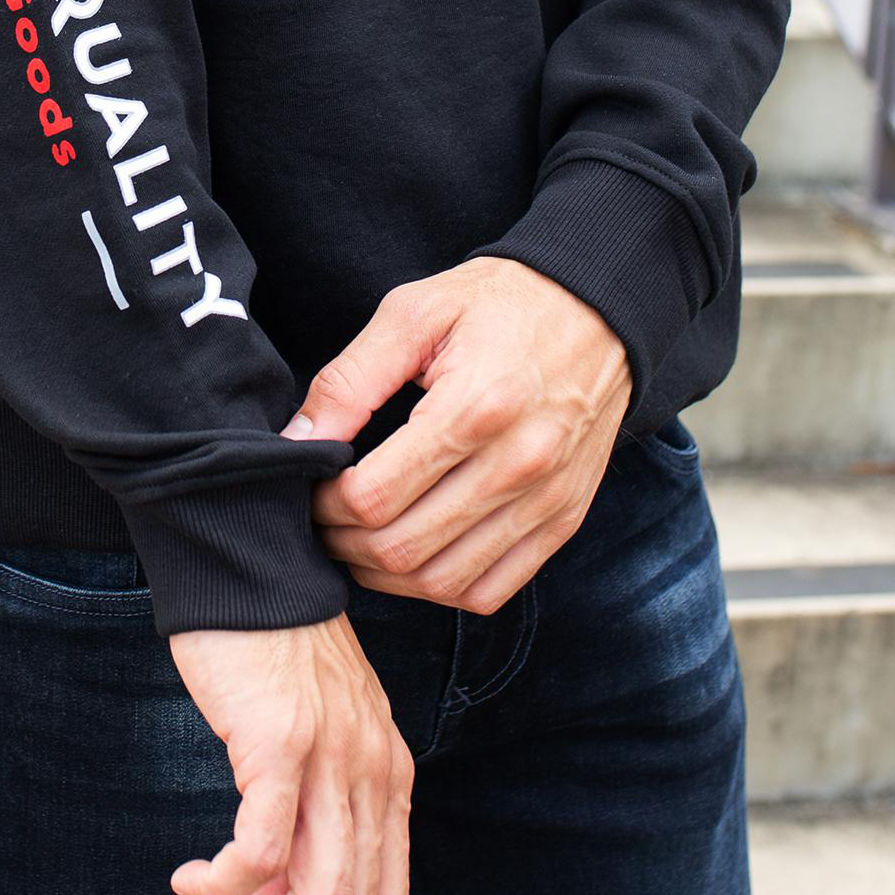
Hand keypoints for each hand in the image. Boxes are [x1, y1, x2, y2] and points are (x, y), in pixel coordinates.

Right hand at [168, 616, 412, 894]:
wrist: (246, 569)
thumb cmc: (266, 659)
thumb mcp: (305, 746)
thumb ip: (303, 827)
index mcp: (387, 780)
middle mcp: (373, 775)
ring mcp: (333, 758)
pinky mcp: (281, 741)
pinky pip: (261, 847)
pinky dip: (225, 886)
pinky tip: (191, 883)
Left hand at [293, 258, 631, 612]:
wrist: (596, 308)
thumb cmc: (497, 303)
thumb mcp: (413, 313)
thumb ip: (349, 380)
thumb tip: (298, 440)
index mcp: (475, 406)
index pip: (375, 496)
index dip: (325, 504)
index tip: (314, 484)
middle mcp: (518, 463)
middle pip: (403, 548)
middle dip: (344, 544)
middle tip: (324, 519)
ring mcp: (546, 499)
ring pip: (443, 582)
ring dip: (384, 575)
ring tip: (359, 541)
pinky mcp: (564, 518)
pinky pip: (492, 591)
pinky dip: (440, 588)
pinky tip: (415, 556)